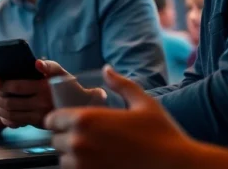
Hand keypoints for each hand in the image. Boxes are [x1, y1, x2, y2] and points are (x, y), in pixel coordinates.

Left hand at [0, 60, 62, 128]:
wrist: (79, 104)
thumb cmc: (65, 83)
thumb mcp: (59, 71)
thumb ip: (48, 65)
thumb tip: (37, 63)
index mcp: (44, 87)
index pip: (16, 87)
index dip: (1, 84)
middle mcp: (42, 102)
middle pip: (9, 102)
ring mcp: (40, 114)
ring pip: (10, 113)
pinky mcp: (39, 123)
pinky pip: (17, 122)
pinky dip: (6, 118)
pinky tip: (4, 112)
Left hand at [44, 66, 197, 168]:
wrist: (176, 166)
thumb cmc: (162, 134)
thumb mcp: (143, 102)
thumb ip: (121, 84)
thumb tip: (107, 69)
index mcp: (85, 119)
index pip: (51, 120)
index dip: (60, 121)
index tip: (72, 123)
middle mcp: (79, 142)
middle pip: (56, 141)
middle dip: (67, 139)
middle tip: (88, 138)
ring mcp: (84, 164)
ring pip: (64, 160)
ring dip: (73, 156)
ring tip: (94, 152)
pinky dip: (82, 168)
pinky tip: (100, 163)